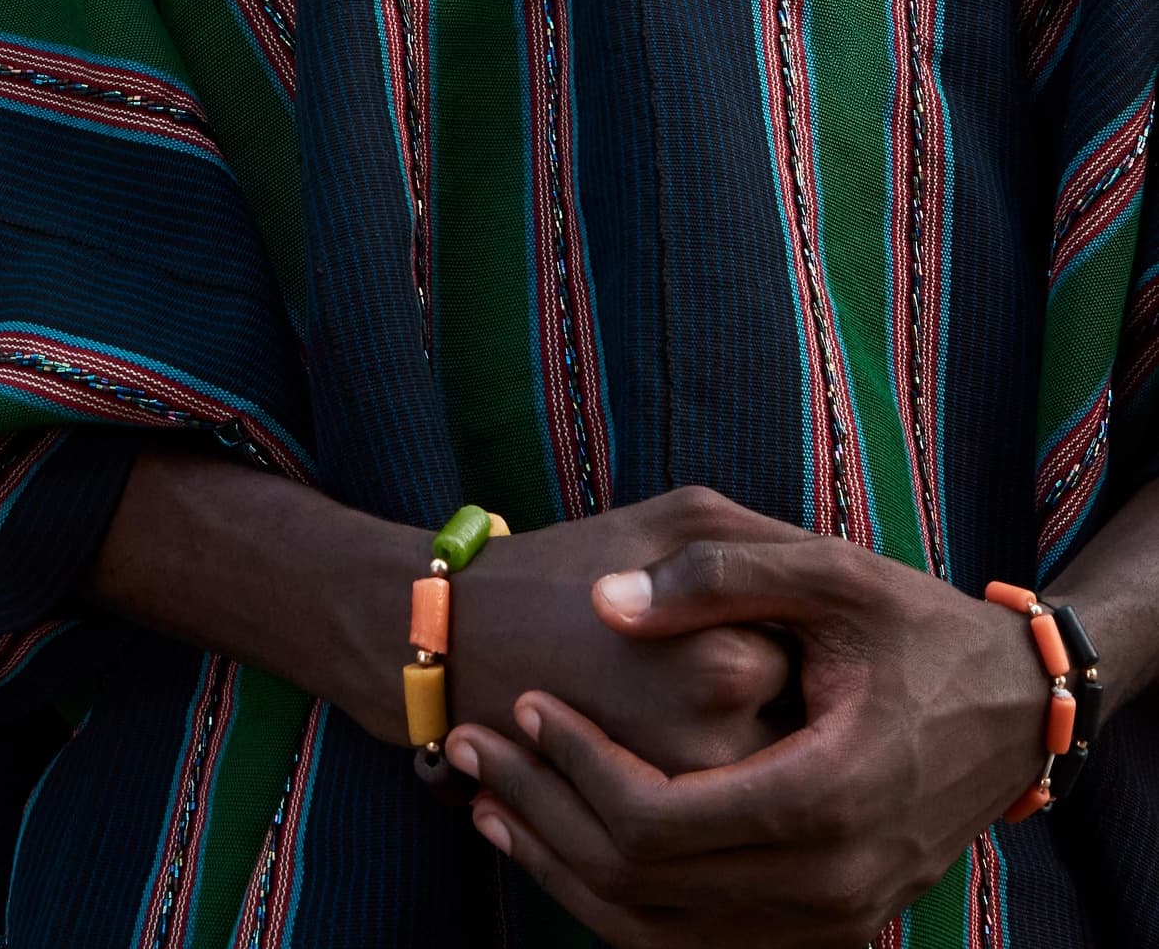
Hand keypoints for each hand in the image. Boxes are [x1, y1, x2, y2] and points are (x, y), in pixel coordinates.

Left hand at [446, 530, 1045, 945]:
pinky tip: (563, 844)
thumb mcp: (829, 572)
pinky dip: (617, 902)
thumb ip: (716, 577)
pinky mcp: (823, 929)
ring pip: (657, 935)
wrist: (1012, 708)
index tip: (520, 703)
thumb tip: (605, 600)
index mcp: (825, 795)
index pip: (657, 821)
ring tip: (489, 800)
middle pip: (641, 886)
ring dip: (561, 870)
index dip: (572, 767)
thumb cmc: (915, 628)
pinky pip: (696, 945)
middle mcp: (827, 883)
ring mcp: (827, 922)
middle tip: (469, 746)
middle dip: (541, 814)